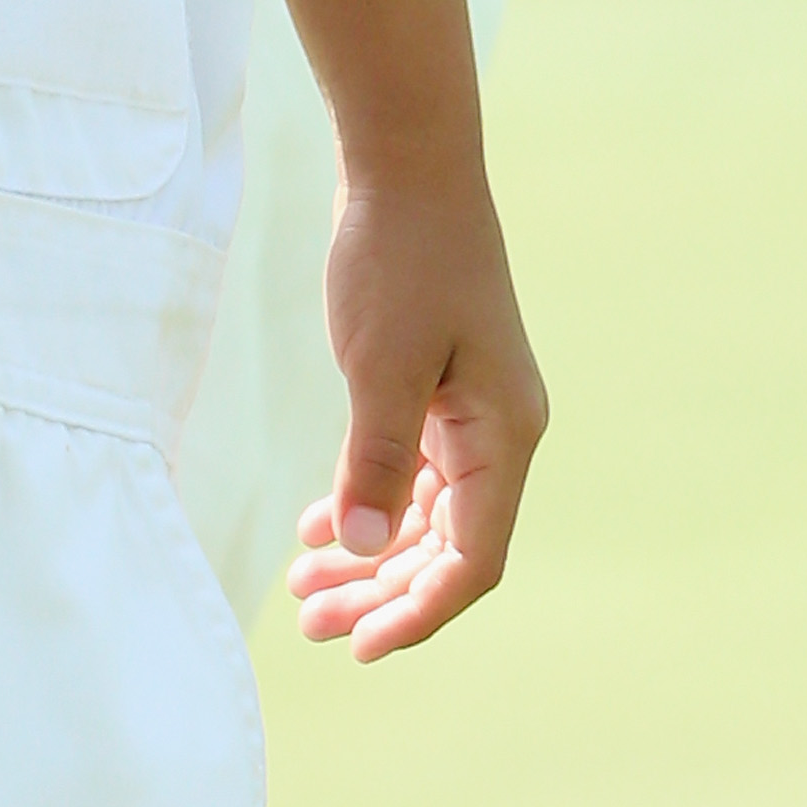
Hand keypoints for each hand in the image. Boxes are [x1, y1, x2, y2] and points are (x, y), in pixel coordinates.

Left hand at [286, 159, 545, 659]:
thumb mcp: (380, 363)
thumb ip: (375, 461)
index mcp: (503, 436)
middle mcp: (499, 433)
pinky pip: (411, 471)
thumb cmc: (399, 254)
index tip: (358, 647)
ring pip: (425, 514)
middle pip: (446, 548)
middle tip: (310, 626)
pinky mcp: (441, 386)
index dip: (416, 613)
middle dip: (381, 593)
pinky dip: (368, 501)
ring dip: (369, 554)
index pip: (469, 561)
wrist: (406, 159)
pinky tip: (317, 526)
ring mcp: (473, 410)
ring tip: (304, 592)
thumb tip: (362, 549)